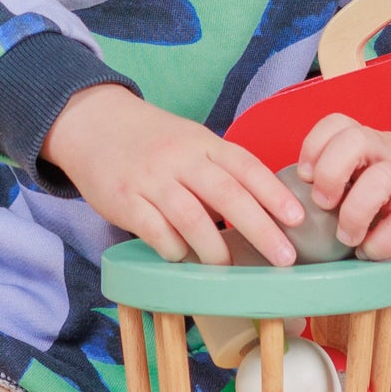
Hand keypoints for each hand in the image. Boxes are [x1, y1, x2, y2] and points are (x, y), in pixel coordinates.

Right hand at [47, 86, 303, 264]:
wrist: (92, 122)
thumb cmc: (152, 141)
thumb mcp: (191, 142)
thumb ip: (221, 171)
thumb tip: (263, 214)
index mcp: (203, 143)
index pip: (246, 166)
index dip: (274, 193)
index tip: (298, 219)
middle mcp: (181, 159)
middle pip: (227, 195)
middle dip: (261, 229)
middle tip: (284, 258)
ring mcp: (151, 179)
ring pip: (192, 219)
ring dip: (216, 249)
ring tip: (229, 268)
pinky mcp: (124, 200)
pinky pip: (157, 232)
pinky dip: (175, 250)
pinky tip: (183, 258)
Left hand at [298, 115, 390, 257]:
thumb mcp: (374, 162)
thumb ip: (343, 170)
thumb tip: (297, 199)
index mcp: (371, 142)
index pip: (337, 123)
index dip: (314, 146)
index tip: (305, 175)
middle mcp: (388, 154)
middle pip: (353, 139)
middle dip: (328, 172)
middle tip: (323, 202)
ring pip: (378, 181)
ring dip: (353, 214)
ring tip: (347, 236)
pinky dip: (377, 245)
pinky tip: (370, 250)